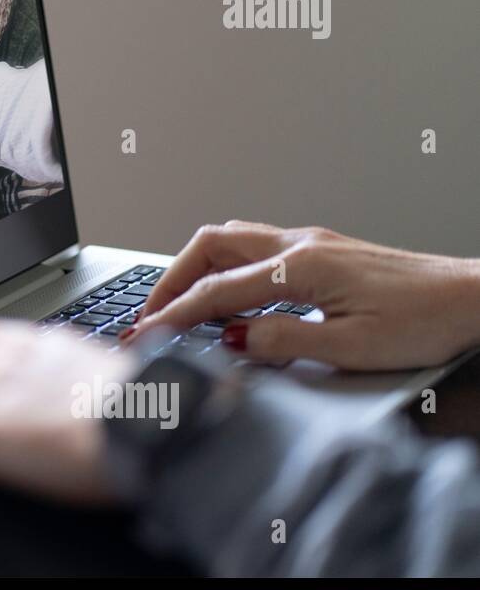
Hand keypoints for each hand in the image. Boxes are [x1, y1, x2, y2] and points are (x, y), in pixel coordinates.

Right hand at [129, 221, 479, 369]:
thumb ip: (283, 341)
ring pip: (231, 242)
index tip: (143, 335)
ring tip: (179, 306)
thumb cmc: (425, 320)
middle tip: (150, 314)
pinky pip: (256, 252)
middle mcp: (300, 246)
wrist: (474, 299)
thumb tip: (233, 340)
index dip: (173, 315)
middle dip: (172, 279)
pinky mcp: (324, 253)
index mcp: (301, 267)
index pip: (217, 291)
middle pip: (211, 246)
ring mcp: (312, 244)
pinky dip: (226, 271)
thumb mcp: (351, 347)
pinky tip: (229, 299)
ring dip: (197, 270)